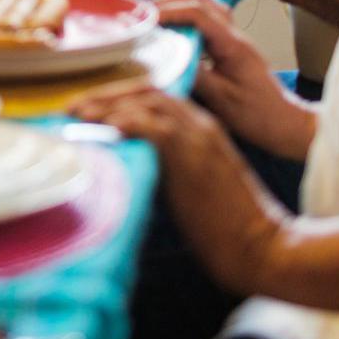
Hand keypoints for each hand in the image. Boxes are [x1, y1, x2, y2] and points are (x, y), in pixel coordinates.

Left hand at [70, 82, 291, 294]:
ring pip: (148, 103)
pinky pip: (156, 128)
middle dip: (106, 95)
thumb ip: (166, 165)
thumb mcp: (193, 184)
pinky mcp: (196, 157)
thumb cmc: (227, 226)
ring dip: (108, 106)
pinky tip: (105, 129)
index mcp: (203, 128)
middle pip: (147, 91)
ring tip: (78, 116)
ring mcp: (200, 138)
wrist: (265, 246)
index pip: (155, 95)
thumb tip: (127, 161)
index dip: (118, 97)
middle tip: (73, 107)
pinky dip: (127, 123)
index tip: (87, 108)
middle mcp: (201, 125)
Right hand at [156, 0, 315, 157]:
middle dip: (170, 1)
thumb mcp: (222, 101)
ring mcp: (235, 41)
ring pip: (206, 8)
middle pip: (202, 1)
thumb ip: (194, 77)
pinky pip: (209, 22)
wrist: (286, 125)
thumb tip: (166, 60)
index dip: (169, 11)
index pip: (198, 14)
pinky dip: (188, 19)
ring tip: (154, 17)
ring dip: (179, 6)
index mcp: (233, 46)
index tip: (145, 18)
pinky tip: (174, 32)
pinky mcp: (232, 49)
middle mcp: (235, 37)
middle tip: (143, 12)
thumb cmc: (259, 117)